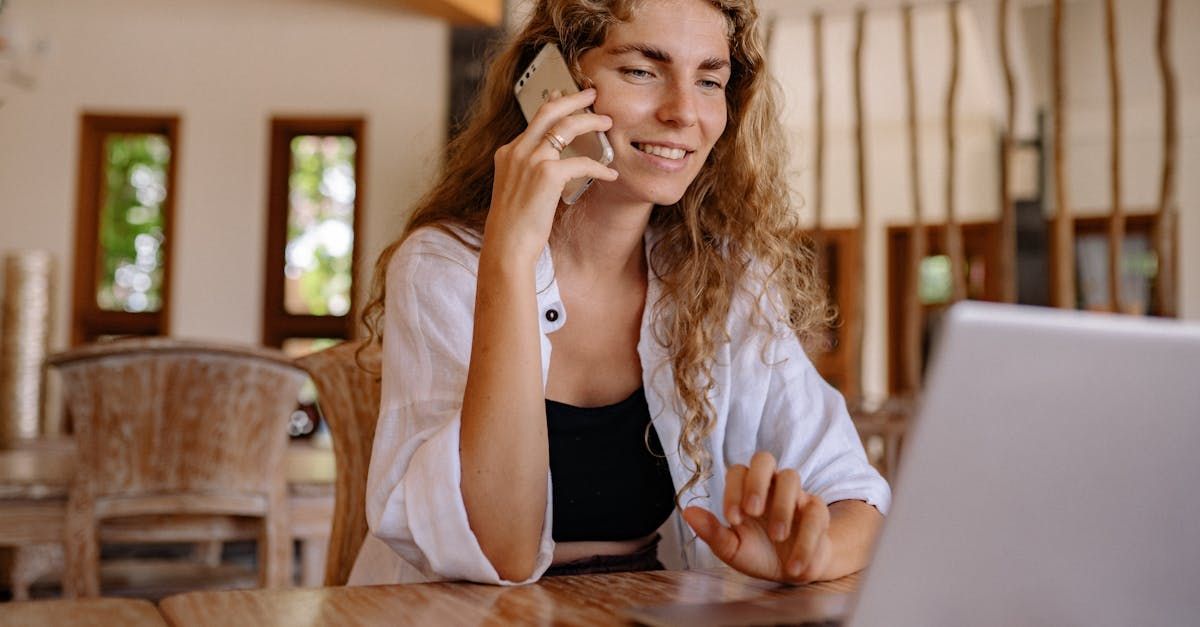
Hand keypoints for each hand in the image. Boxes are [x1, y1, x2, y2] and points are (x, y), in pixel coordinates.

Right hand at [483, 88, 617, 263]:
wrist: (507, 245)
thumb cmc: (514, 225)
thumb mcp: (516, 189)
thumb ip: (528, 171)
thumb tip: (551, 164)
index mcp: (508, 153)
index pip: (534, 119)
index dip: (553, 105)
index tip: (564, 95)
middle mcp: (517, 151)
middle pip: (549, 110)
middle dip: (574, 98)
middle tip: (592, 94)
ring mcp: (531, 160)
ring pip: (567, 126)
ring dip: (591, 122)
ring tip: (607, 123)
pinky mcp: (547, 175)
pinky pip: (582, 161)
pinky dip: (599, 166)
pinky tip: (610, 173)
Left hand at [682, 452, 832, 582]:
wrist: (792, 571)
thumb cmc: (758, 553)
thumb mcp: (733, 548)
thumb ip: (712, 531)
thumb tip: (687, 511)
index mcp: (746, 490)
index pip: (737, 472)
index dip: (733, 491)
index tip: (732, 519)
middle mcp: (770, 485)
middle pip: (764, 459)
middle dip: (757, 482)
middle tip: (753, 511)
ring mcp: (795, 494)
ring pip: (791, 477)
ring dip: (783, 507)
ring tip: (777, 537)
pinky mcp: (817, 511)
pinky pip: (815, 512)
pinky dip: (806, 540)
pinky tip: (794, 566)